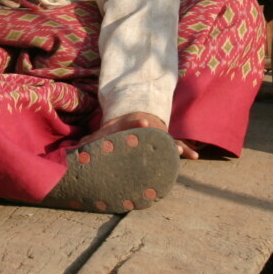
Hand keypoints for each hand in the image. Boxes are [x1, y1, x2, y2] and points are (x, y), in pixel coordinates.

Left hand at [84, 112, 199, 159]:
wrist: (135, 118)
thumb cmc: (119, 127)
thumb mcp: (106, 130)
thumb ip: (94, 138)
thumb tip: (77, 146)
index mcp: (133, 123)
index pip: (135, 120)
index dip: (138, 121)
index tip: (143, 121)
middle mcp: (148, 128)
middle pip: (157, 132)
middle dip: (162, 138)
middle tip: (169, 144)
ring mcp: (158, 134)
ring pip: (169, 140)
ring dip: (176, 146)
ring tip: (183, 152)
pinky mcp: (165, 141)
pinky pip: (178, 144)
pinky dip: (186, 149)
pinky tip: (195, 155)